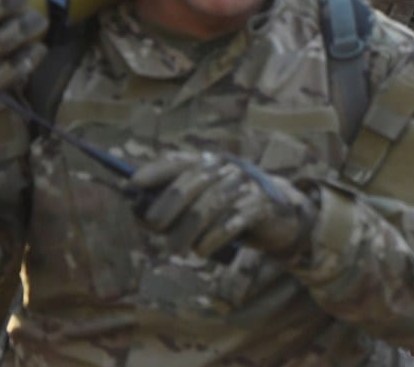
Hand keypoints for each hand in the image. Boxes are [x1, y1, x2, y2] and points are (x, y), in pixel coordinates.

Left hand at [130, 151, 318, 260]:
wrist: (281, 215)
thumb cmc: (231, 211)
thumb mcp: (202, 205)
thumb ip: (175, 206)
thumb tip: (139, 214)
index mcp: (210, 163)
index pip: (179, 161)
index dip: (155, 171)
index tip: (133, 185)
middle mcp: (228, 168)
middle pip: (192, 182)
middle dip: (169, 206)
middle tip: (155, 228)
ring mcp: (246, 184)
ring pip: (210, 204)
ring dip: (188, 230)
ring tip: (177, 250)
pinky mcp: (261, 205)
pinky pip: (233, 220)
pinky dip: (213, 238)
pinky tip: (203, 250)